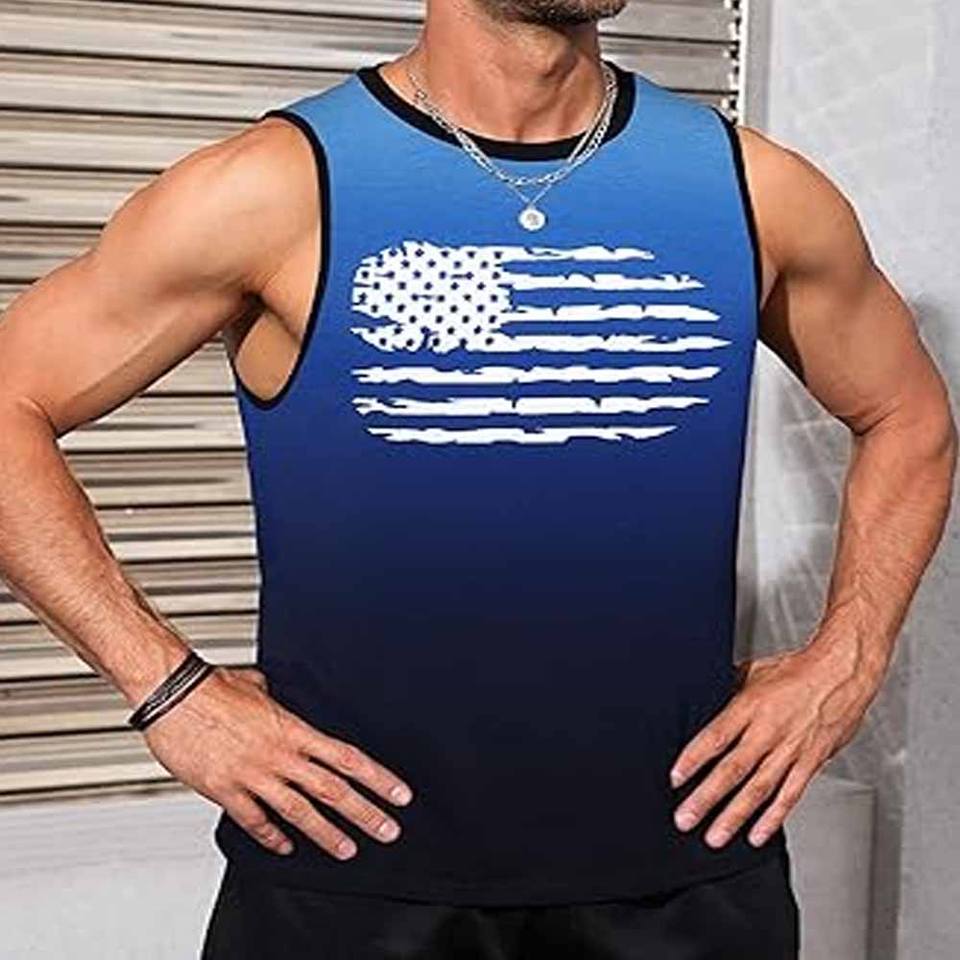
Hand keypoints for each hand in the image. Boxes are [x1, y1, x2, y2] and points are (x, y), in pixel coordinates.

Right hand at [140, 664, 413, 859]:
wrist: (174, 694)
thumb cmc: (212, 686)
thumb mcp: (257, 686)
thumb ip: (273, 698)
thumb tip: (273, 694)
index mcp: (293, 729)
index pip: (347, 758)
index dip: (377, 778)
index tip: (398, 793)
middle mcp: (279, 755)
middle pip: (332, 789)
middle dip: (364, 814)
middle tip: (387, 831)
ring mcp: (253, 775)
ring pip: (300, 812)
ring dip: (327, 833)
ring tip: (347, 849)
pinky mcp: (225, 791)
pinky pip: (255, 820)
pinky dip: (271, 836)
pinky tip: (285, 846)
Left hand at [668, 637, 886, 847]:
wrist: (843, 672)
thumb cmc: (797, 671)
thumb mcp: (753, 672)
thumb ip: (728, 691)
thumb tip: (702, 700)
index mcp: (750, 706)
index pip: (716, 737)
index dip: (694, 759)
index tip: (675, 778)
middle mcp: (769, 731)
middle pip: (733, 769)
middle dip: (706, 798)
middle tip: (685, 819)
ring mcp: (790, 750)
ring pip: (758, 789)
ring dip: (734, 816)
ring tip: (714, 836)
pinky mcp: (810, 763)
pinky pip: (790, 795)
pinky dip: (772, 818)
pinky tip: (756, 834)